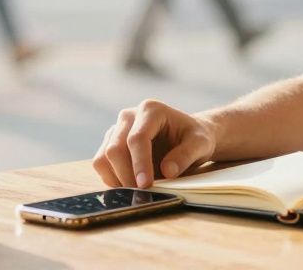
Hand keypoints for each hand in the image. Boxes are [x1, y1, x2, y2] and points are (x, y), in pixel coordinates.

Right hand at [93, 100, 215, 188]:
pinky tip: (130, 185)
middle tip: (142, 194)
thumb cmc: (194, 138)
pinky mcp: (110, 143)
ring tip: (137, 190)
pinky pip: (101, 164)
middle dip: (126, 175)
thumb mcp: (200, 144)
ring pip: (103, 157)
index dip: (140, 163)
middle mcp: (129, 116)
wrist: (187, 137)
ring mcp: (116, 129)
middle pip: (115, 149)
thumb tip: (167, 171)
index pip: (137, 138)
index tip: (146, 185)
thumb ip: (186, 155)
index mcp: (151, 110)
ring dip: (117, 179)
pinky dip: (112, 179)